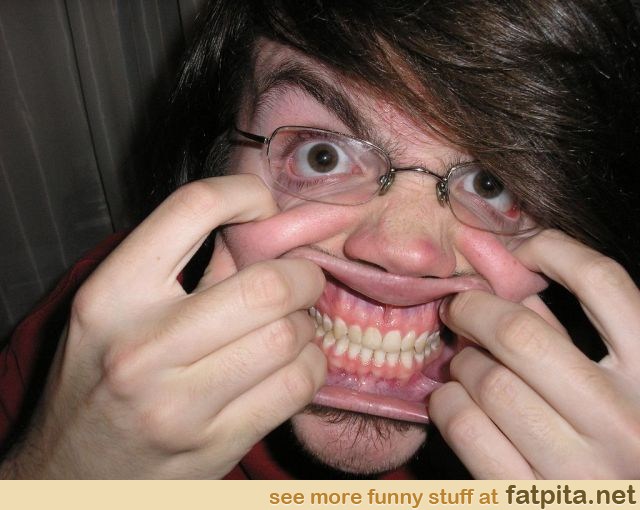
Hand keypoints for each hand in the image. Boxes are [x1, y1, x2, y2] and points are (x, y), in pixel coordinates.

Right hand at [3, 174, 325, 478]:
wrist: (74, 474)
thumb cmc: (99, 383)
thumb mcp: (115, 311)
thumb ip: (186, 264)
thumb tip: (262, 224)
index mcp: (111, 295)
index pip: (192, 208)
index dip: (246, 195)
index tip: (264, 210)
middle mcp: (141, 346)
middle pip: (267, 284)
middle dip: (303, 275)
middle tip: (302, 279)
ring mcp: (179, 403)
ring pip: (291, 336)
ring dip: (307, 325)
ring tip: (291, 327)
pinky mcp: (216, 445)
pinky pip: (299, 385)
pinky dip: (311, 365)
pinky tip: (293, 364)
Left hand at [430, 229, 639, 478]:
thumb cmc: (614, 443)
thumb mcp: (612, 382)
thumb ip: (569, 333)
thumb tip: (507, 275)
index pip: (603, 282)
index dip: (551, 250)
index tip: (519, 251)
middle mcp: (625, 422)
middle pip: (519, 334)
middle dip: (474, 309)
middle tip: (460, 308)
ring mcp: (579, 469)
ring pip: (484, 380)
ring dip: (461, 363)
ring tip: (465, 366)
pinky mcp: (529, 499)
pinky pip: (463, 424)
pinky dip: (448, 402)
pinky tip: (457, 402)